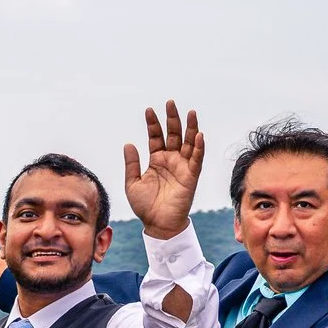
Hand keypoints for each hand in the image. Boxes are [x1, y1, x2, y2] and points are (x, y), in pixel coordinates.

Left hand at [122, 100, 205, 239]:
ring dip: (190, 128)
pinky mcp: (191, 176)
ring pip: (188, 142)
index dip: (153, 124)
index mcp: (156, 159)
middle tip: (170, 103)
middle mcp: (170, 160)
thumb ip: (132, 164)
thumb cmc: (145, 206)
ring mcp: (182, 166)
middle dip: (172, 118)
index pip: (156, 136)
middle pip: (173, 134)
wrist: (157, 224)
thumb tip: (128, 143)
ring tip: (189, 112)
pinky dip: (199, 147)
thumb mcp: (132, 183)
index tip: (149, 110)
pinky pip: (196, 159)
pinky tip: (198, 135)